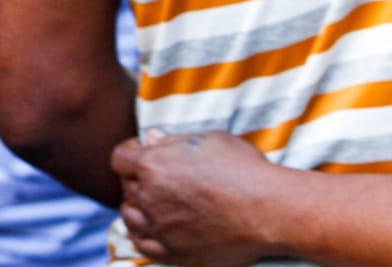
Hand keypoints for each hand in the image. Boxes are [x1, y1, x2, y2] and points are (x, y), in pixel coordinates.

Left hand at [112, 130, 281, 266]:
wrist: (273, 211)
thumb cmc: (245, 169)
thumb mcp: (209, 139)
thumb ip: (174, 140)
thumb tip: (152, 138)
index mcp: (153, 164)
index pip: (119, 158)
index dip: (129, 152)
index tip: (143, 152)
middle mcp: (150, 196)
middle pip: (126, 187)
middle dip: (136, 180)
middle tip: (156, 178)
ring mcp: (161, 227)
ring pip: (129, 218)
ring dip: (137, 208)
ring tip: (154, 203)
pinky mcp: (175, 252)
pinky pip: (143, 246)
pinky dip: (143, 236)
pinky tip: (153, 229)